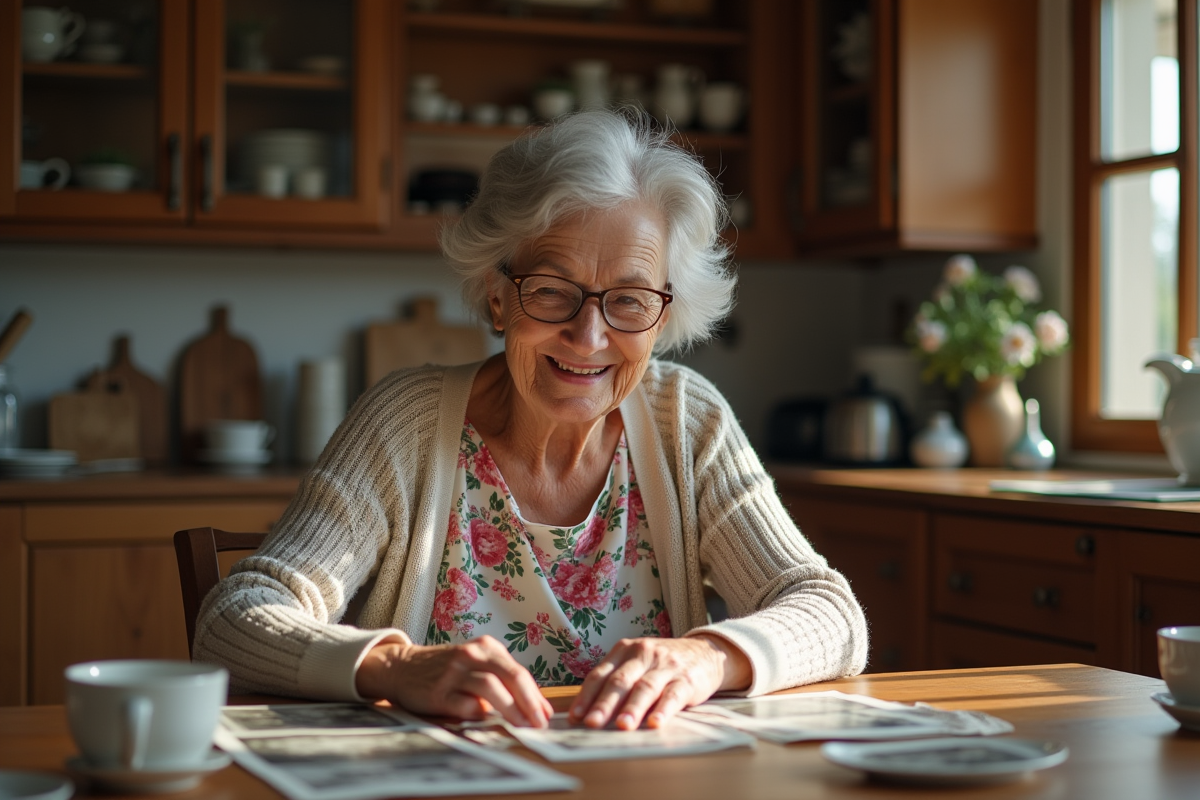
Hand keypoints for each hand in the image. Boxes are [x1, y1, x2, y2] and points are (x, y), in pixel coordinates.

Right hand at [355, 635, 551, 727]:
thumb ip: (500, 679)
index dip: (535, 695)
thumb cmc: (447, 670)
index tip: (546, 714)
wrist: (402, 668)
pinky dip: (479, 714)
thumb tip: (534, 707)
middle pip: (510, 675)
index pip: (519, 672)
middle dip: (530, 700)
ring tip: (523, 725)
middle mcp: (472, 656)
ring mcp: (454, 673)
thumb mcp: (475, 663)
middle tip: (541, 722)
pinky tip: (487, 720)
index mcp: (486, 647)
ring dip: (510, 708)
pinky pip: (465, 704)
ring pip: (490, 687)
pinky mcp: (439, 693)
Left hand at [568, 635, 750, 730]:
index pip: (600, 674)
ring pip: (645, 688)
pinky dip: (663, 710)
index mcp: (625, 650)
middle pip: (620, 681)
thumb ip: (616, 681)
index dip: (587, 696)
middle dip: (604, 704)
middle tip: (593, 723)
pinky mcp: (687, 679)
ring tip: (622, 726)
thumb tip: (588, 713)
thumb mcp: (637, 662)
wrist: (705, 652)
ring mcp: (666, 666)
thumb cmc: (662, 663)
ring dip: (632, 708)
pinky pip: (673, 695)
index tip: (576, 716)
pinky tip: (655, 723)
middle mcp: (643, 654)